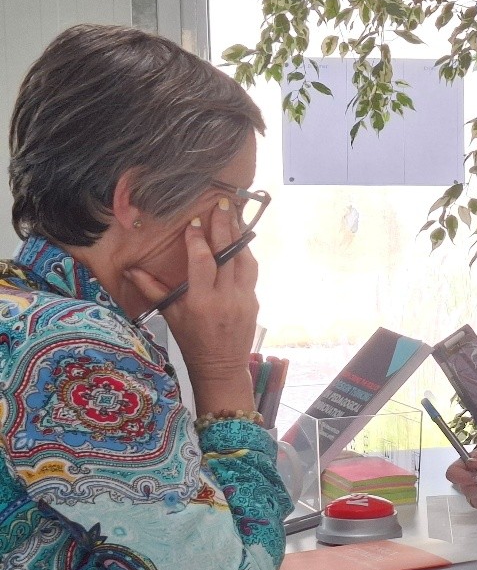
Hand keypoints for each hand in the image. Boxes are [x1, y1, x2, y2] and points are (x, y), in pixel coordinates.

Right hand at [127, 199, 258, 405]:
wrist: (221, 366)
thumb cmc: (191, 340)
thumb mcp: (170, 315)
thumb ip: (152, 289)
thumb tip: (129, 268)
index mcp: (201, 301)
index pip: (202, 261)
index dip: (198, 238)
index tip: (194, 220)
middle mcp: (225, 297)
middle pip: (227, 254)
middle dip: (224, 226)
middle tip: (222, 204)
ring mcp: (243, 298)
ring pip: (245, 260)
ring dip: (239, 236)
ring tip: (233, 216)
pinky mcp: (254, 300)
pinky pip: (251, 271)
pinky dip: (245, 254)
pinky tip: (240, 240)